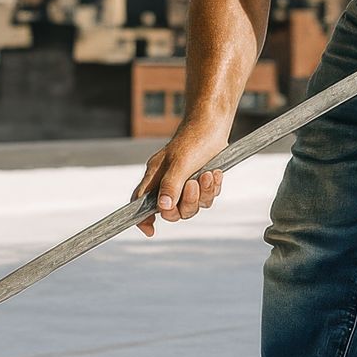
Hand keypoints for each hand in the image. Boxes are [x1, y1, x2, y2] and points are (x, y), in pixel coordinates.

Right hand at [131, 120, 231, 236]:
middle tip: (194, 185)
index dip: (143, 219)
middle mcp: (167, 184)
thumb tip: (163, 207)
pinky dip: (212, 189)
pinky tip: (215, 173)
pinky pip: (206, 199)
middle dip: (187, 202)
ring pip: (192, 207)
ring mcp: (184, 184)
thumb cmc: (192, 140)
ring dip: (203, 194)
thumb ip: (171, 186)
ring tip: (208, 175)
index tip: (151, 230)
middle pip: (172, 211)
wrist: (213, 126)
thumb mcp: (180, 163)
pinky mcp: (200, 183)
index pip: (141, 203)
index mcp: (154, 178)